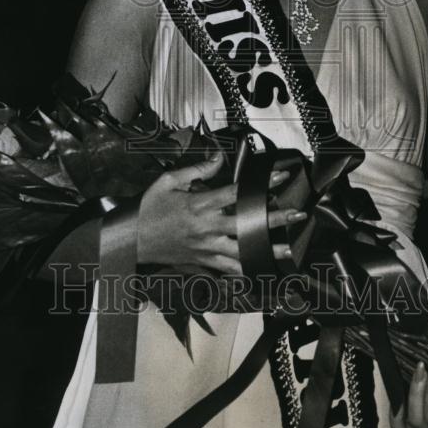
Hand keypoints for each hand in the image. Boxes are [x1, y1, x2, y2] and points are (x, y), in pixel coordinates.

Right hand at [136, 150, 303, 274]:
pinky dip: (246, 270)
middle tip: (297, 214)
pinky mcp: (202, 262)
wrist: (131, 240)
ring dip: (267, 250)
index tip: (281, 177)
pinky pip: (228, 268)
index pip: (236, 193)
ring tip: (289, 250)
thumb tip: (218, 158)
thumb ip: (196, 171)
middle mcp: (207, 228)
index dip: (261, 185)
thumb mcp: (168, 182)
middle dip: (274, 219)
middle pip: (247, 223)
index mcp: (199, 205)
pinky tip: (262, 269)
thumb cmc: (148, 208)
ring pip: (243, 251)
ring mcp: (206, 248)